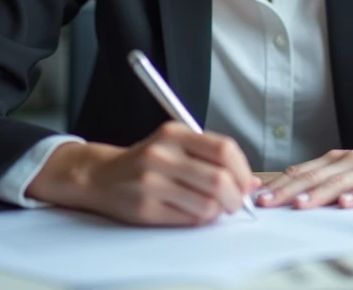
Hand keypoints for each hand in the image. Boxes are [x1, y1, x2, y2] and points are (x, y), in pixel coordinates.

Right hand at [27, 122, 259, 226]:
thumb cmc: (146, 161)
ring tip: (214, 208)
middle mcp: (161, 155)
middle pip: (219, 180)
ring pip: (207, 204)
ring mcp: (151, 183)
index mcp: (173, 133)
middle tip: (234, 201)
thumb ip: (211, 156)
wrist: (100, 176)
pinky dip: (200, 219)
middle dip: (235, 196)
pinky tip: (195, 212)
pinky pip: (188, 219)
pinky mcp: (145, 208)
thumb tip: (251, 181)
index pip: (223, 149)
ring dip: (218, 211)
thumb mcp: (175, 143)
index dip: (243, 169)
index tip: (246, 182)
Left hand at [255, 140, 352, 209]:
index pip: (303, 171)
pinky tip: (345, 204)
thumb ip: (328, 178)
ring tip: (299, 204)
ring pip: (339, 182)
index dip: (280, 183)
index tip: (258, 196)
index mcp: (338, 159)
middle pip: (314, 176)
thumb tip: (294, 191)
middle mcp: (350, 160)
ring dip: (317, 193)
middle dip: (288, 190)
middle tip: (266, 203)